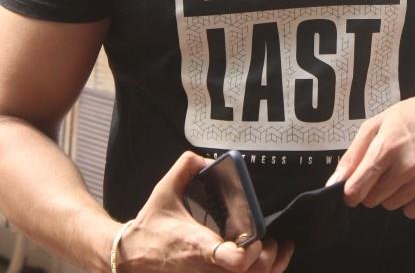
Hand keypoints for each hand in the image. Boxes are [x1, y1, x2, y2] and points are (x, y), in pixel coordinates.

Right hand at [118, 151, 293, 271]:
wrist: (131, 256)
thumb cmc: (151, 224)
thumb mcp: (165, 188)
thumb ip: (187, 166)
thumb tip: (210, 160)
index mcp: (197, 245)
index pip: (233, 261)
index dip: (251, 252)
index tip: (258, 238)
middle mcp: (205, 269)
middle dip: (268, 258)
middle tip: (272, 240)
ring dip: (268, 270)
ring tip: (275, 250)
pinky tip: (265, 261)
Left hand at [326, 82, 414, 218]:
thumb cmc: (413, 116)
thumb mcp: (377, 124)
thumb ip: (353, 154)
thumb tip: (335, 181)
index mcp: (387, 147)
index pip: (358, 187)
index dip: (351, 192)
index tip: (352, 189)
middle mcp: (408, 166)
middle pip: (374, 199)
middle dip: (373, 188)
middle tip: (384, 169)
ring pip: (393, 205)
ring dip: (392, 193)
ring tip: (403, 169)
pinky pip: (414, 212)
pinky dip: (411, 200)